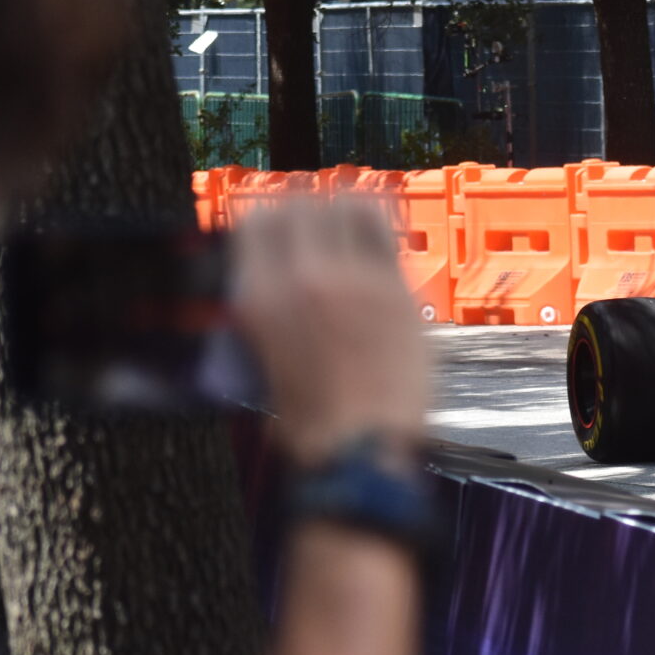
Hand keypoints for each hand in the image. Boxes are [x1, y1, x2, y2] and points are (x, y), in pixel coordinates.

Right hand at [231, 200, 428, 466]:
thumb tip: (274, 284)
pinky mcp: (397, 290)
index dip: (271, 215)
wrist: (360, 452)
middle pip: (300, 203)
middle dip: (308, 206)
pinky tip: (381, 230)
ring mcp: (352, 279)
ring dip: (344, 206)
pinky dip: (380, 221)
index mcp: (257, 296)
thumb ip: (265, 315)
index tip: (283, 223)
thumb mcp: (260, 364)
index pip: (256, 220)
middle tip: (319, 220)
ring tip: (349, 220)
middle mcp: (301, 276)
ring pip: (346, 205)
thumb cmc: (310, 424)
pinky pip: (386, 230)